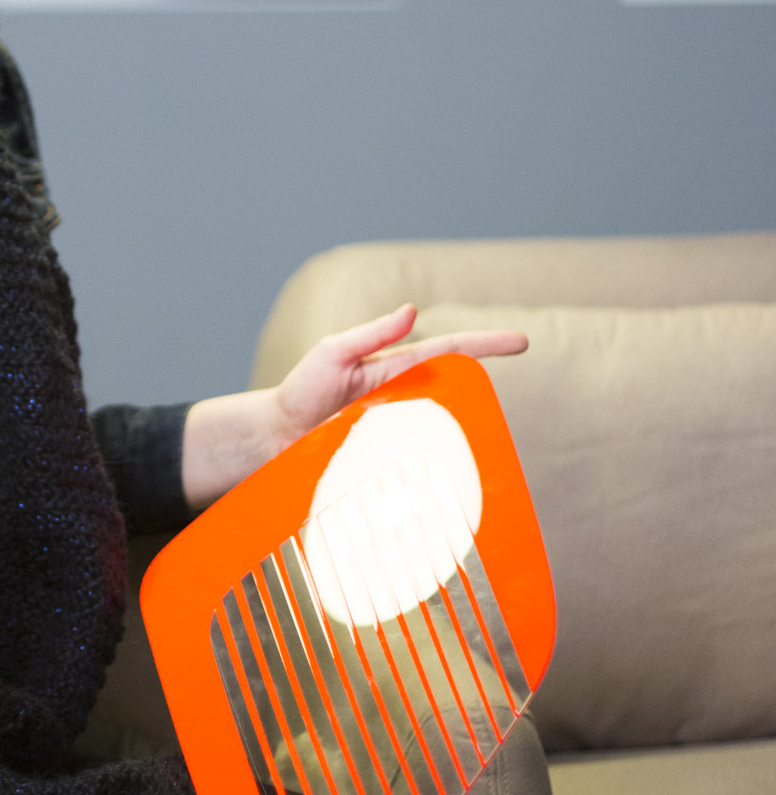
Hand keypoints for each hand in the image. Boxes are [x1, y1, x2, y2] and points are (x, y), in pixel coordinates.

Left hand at [181, 303, 527, 509]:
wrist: (271, 439)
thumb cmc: (302, 391)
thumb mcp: (334, 352)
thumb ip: (372, 334)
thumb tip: (413, 310)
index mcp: (398, 371)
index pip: (450, 352)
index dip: (487, 346)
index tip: (523, 342)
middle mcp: (407, 403)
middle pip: (459, 395)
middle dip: (489, 393)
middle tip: (512, 400)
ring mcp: (399, 435)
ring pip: (447, 435)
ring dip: (469, 435)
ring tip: (489, 439)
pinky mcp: (388, 466)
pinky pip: (421, 469)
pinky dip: (440, 473)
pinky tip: (457, 484)